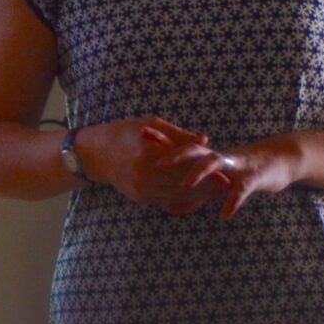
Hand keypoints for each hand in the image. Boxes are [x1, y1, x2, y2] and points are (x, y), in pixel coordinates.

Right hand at [76, 117, 222, 214]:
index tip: (226, 174)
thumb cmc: (123, 132)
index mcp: (146, 154)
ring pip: (176, 196)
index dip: (206, 173)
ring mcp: (140, 189)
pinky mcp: (139, 198)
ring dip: (199, 195)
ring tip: (219, 192)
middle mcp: (142, 175)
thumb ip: (178, 134)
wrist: (94, 154)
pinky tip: (200, 195)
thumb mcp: (150, 124)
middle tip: (229, 185)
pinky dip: (184, 198)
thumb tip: (205, 139)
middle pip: (183, 184)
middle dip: (208, 187)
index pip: (183, 167)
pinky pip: (167, 200)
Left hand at [157, 139, 299, 219]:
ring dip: (199, 172)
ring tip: (184, 184)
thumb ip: (194, 194)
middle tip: (155, 162)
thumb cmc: (243, 171)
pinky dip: (233, 201)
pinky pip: (243, 189)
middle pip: (193, 150)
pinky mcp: (255, 177)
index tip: (140, 133)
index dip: (161, 141)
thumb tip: (169, 208)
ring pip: (215, 163)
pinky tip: (225, 214)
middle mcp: (219, 157)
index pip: (180, 146)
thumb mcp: (217, 182)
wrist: (282, 160)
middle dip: (174, 154)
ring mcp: (236, 166)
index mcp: (208, 156)